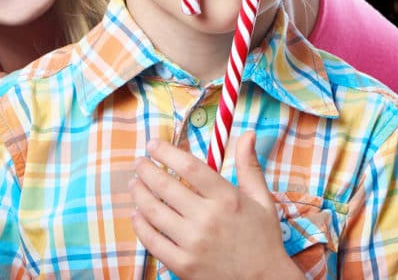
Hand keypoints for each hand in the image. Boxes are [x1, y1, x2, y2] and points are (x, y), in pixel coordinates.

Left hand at [130, 132, 302, 278]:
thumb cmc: (263, 239)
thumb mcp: (263, 200)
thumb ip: (249, 166)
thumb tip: (246, 133)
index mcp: (227, 199)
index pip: (189, 167)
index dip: (167, 152)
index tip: (154, 145)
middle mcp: (208, 219)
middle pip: (165, 185)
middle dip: (146, 169)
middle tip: (139, 163)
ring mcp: (193, 243)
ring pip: (153, 211)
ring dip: (138, 193)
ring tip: (134, 184)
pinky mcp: (183, 265)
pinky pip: (152, 241)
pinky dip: (140, 225)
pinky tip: (137, 214)